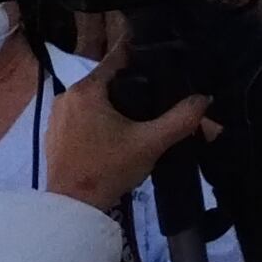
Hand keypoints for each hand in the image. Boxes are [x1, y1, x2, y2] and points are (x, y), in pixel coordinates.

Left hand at [44, 48, 213, 213]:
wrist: (74, 205)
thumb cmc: (109, 168)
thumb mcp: (151, 143)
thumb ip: (181, 119)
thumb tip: (204, 99)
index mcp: (86, 90)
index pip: (118, 58)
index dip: (143, 55)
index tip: (164, 56)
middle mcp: (67, 95)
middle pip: (109, 79)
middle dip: (136, 83)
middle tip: (164, 91)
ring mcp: (58, 114)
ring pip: (97, 98)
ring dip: (120, 102)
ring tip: (148, 111)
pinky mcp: (57, 132)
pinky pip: (85, 114)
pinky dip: (104, 116)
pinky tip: (124, 129)